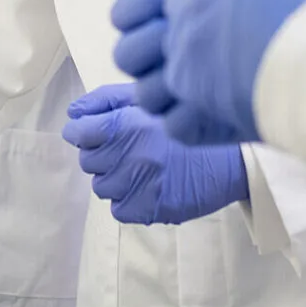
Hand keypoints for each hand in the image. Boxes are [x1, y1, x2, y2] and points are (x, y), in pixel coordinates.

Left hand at [61, 83, 248, 224]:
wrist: (231, 157)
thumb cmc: (186, 120)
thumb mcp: (148, 97)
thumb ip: (106, 101)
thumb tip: (74, 112)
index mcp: (125, 124)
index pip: (77, 133)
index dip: (83, 132)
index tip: (95, 132)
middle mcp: (127, 156)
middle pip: (88, 161)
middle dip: (102, 154)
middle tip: (129, 148)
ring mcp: (137, 186)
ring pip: (102, 186)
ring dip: (116, 177)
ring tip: (143, 167)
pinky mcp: (148, 210)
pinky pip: (119, 209)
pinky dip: (129, 199)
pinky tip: (150, 185)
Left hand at [110, 0, 305, 143]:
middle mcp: (188, 3)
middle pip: (137, 15)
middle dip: (150, 27)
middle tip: (170, 47)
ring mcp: (182, 49)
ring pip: (139, 67)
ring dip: (156, 78)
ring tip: (179, 92)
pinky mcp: (188, 93)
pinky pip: (167, 112)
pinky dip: (183, 118)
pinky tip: (202, 120)